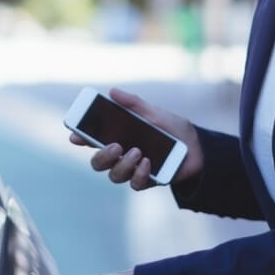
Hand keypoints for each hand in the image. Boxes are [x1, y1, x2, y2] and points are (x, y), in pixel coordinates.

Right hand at [68, 88, 203, 189]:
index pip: (93, 140)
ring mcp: (132, 170)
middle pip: (98, 162)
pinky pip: (135, 184)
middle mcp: (122, 155)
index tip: (75, 136)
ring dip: (123, 164)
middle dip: (102, 156)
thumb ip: (134, 104)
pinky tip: (148, 163)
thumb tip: (113, 91)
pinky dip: (139, 173)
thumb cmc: (173, 129)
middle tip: (115, 146)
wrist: (198, 148)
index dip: (80, 138)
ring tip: (137, 151)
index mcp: (119, 137)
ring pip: (114, 175)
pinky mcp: (147, 181)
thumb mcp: (154, 113)